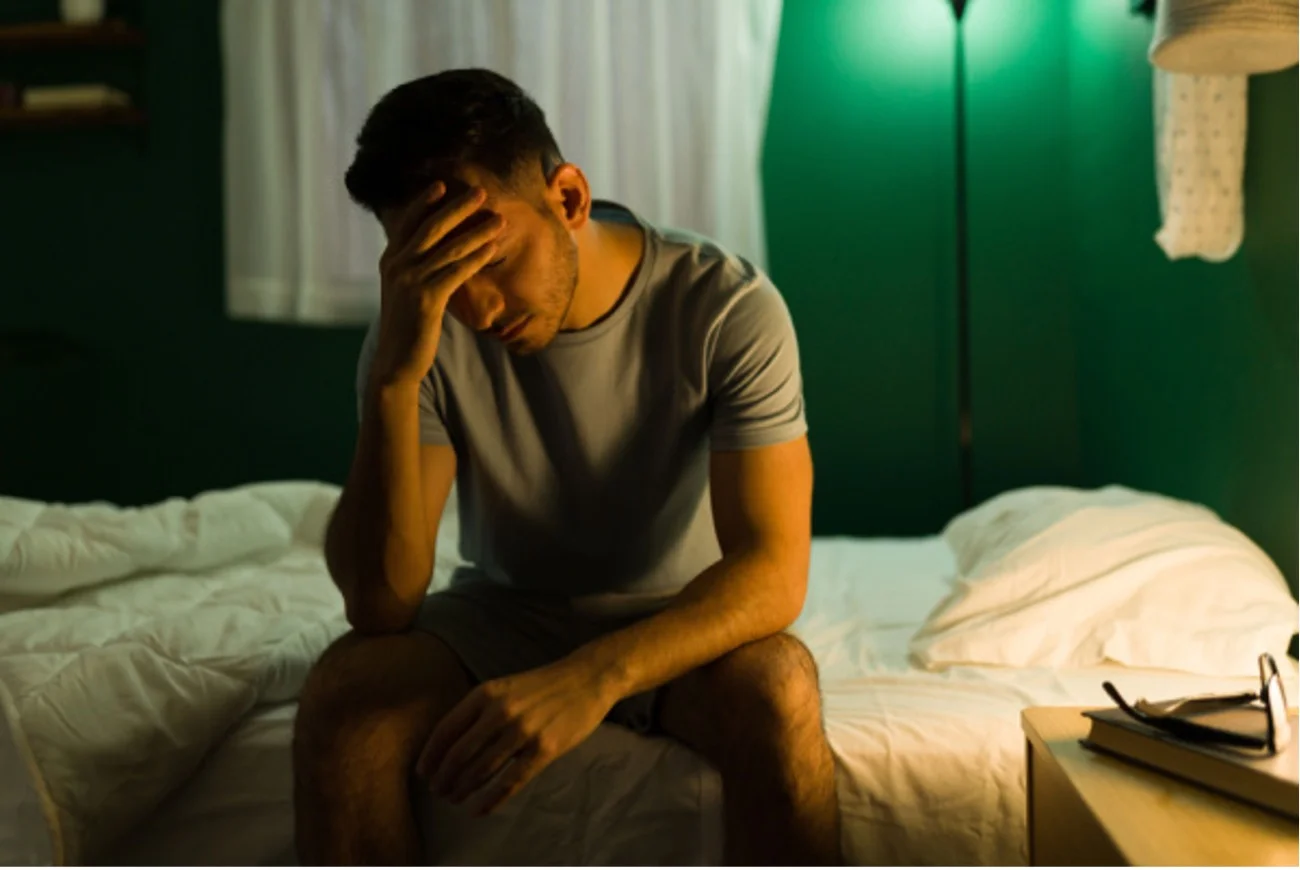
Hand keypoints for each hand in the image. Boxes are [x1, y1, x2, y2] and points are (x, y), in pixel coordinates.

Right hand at [370, 182, 505, 387]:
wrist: (395, 361)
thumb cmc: (407, 326)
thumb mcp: (404, 291)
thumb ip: (413, 268)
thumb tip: (433, 251)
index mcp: (390, 260)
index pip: (408, 223)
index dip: (424, 202)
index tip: (442, 185)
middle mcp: (397, 265)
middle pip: (431, 228)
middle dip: (457, 208)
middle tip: (481, 193)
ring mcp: (410, 281)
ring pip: (448, 249)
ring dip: (477, 232)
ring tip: (498, 220)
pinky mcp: (425, 299)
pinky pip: (455, 272)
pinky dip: (475, 258)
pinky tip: (491, 249)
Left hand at [416, 658, 617, 814]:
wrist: (586, 679)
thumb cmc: (542, 686)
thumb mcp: (504, 687)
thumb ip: (479, 710)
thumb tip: (448, 745)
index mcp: (485, 694)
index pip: (446, 730)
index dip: (430, 756)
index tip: (423, 773)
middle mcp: (500, 712)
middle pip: (459, 755)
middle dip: (444, 778)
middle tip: (438, 791)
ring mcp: (523, 731)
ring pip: (481, 770)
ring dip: (463, 789)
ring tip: (455, 798)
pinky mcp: (544, 749)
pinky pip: (510, 782)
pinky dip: (491, 800)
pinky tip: (480, 809)